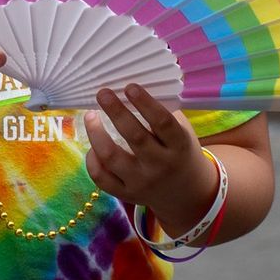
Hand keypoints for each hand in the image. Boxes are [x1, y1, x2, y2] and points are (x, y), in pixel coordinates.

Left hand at [84, 84, 219, 237]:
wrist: (189, 195)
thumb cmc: (181, 152)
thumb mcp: (182, 132)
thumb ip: (162, 111)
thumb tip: (130, 84)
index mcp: (179, 146)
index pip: (163, 123)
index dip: (145, 103)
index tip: (130, 86)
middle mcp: (161, 165)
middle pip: (135, 137)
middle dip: (116, 112)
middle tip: (103, 93)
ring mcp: (142, 182)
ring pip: (112, 158)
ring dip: (96, 134)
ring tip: (90, 116)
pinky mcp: (127, 194)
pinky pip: (102, 179)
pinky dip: (92, 161)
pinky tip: (92, 147)